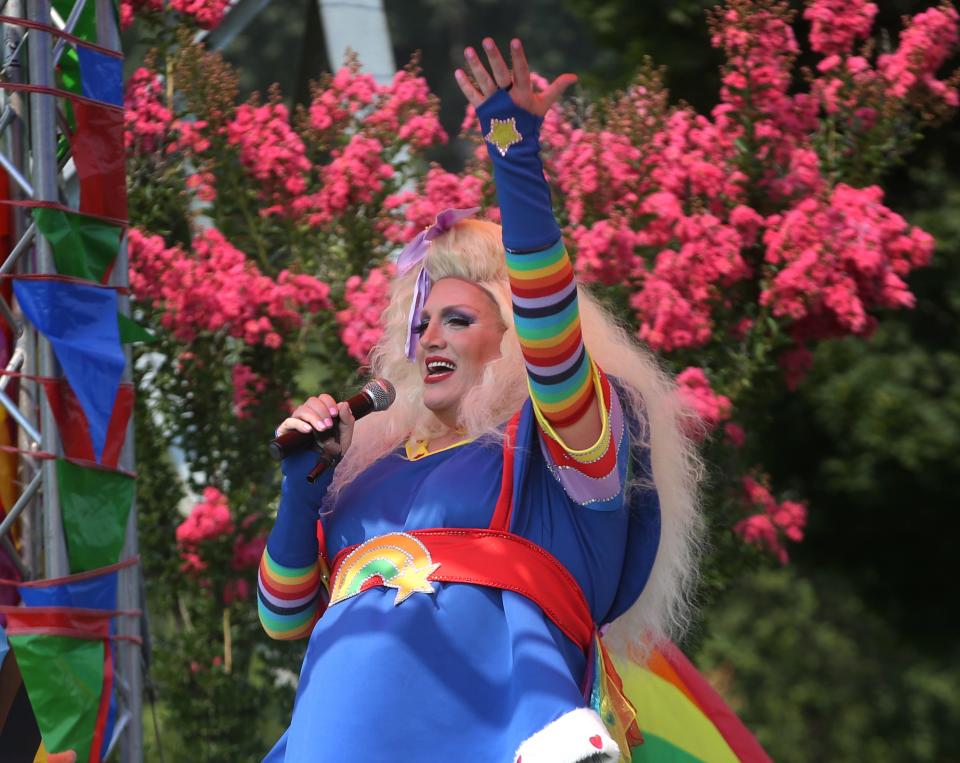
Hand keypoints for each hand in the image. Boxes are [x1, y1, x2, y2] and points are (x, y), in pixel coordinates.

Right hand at [276, 394, 355, 456]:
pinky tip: (308, 430)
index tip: (335, 414)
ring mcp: (296, 421)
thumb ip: (347, 421)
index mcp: (321, 412)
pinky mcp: (286, 430)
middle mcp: (308, 413)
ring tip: (322, 429)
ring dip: (313, 418)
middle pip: (312, 401)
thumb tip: (344, 403)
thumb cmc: (331, 451)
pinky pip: (289, 422)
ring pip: (302, 410)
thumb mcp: (344, 437)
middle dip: (322, 412)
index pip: (323, 398)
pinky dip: (299, 424)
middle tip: (329, 426)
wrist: (317, 467)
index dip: (328, 403)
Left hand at [455, 37, 576, 116]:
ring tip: (468, 49)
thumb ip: (557, 88)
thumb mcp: (544, 104)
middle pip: (500, 74)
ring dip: (476, 65)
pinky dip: (465, 84)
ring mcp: (494, 104)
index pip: (521, 71)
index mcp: (523, 93)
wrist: (515, 147)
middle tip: (487, 40)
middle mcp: (508, 97)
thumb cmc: (530, 122)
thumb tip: (574, 77)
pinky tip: (458, 71)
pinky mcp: (482, 110)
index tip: (515, 41)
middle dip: (494, 57)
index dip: (518, 57)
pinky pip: (472, 95)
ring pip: (484, 82)